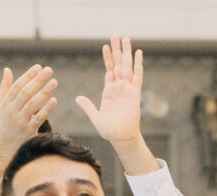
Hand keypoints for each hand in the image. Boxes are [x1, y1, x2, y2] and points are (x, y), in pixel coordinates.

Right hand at [0, 64, 57, 178]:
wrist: (6, 145)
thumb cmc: (6, 120)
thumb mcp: (2, 104)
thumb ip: (5, 87)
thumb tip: (7, 69)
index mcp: (6, 103)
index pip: (17, 86)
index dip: (28, 76)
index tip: (38, 67)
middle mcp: (12, 111)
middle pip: (25, 93)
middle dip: (37, 80)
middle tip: (49, 70)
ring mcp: (21, 121)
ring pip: (32, 104)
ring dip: (44, 92)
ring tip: (54, 81)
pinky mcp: (29, 130)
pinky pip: (39, 118)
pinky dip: (47, 109)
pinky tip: (55, 100)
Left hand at [76, 36, 158, 174]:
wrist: (120, 138)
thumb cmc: (109, 130)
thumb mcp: (95, 116)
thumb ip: (87, 106)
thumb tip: (78, 98)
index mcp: (109, 92)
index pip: (109, 70)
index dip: (108, 58)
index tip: (105, 46)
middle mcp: (119, 88)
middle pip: (118, 65)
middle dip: (117, 50)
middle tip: (116, 36)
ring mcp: (127, 90)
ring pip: (127, 67)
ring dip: (127, 53)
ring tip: (126, 39)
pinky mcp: (134, 94)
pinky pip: (137, 77)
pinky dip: (138, 65)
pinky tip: (138, 53)